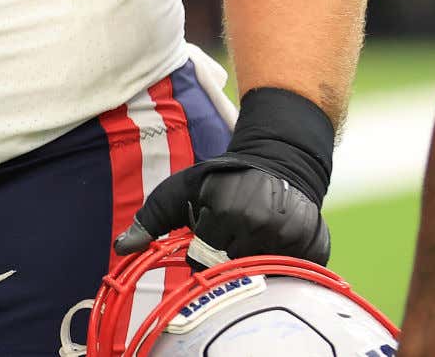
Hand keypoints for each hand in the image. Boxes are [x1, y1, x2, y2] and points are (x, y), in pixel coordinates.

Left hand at [112, 156, 329, 264]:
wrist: (280, 158)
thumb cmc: (222, 178)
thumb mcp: (181, 190)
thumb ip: (149, 219)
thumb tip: (120, 247)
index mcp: (224, 211)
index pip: (200, 262)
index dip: (201, 249)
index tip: (210, 229)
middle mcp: (259, 225)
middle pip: (230, 271)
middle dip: (226, 256)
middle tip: (233, 230)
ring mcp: (290, 237)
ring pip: (260, 275)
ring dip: (253, 261)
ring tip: (253, 232)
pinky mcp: (314, 247)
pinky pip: (290, 275)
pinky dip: (282, 265)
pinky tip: (277, 240)